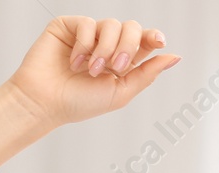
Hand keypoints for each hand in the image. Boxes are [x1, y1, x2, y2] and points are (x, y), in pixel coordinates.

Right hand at [5, 16, 179, 129]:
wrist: (44, 103)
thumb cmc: (77, 104)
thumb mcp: (120, 93)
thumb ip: (147, 74)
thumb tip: (174, 57)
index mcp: (120, 60)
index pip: (143, 40)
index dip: (153, 37)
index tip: (158, 42)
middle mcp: (104, 45)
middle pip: (131, 28)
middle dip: (127, 45)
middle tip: (115, 67)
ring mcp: (86, 35)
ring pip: (111, 24)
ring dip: (105, 48)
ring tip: (90, 69)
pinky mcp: (67, 27)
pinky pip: (87, 23)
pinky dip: (84, 43)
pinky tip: (73, 62)